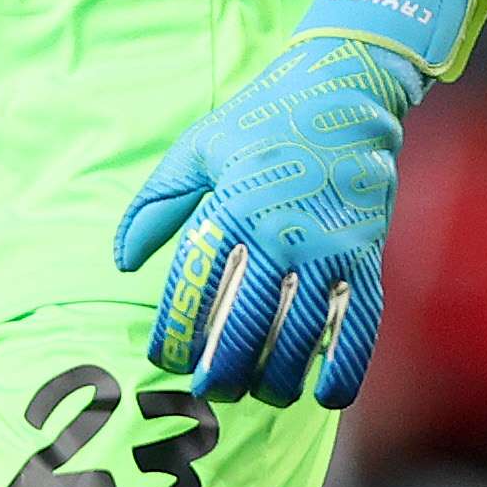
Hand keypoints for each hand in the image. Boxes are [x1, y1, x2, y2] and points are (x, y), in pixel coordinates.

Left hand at [115, 40, 424, 407]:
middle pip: (245, 322)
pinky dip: (345, 367)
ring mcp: (327, 246)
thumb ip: (155, 205)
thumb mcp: (197, 150)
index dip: (175, 332)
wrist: (346, 89)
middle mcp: (279, 231)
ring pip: (300, 335)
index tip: (164, 358)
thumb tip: (121, 261)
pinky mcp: (366, 254)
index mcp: (231, 206)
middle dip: (222, 370)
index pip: (194, 286)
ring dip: (277, 377)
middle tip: (208, 391)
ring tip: (261, 394)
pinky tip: (326, 397)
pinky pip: (358, 323)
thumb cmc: (262, 121)